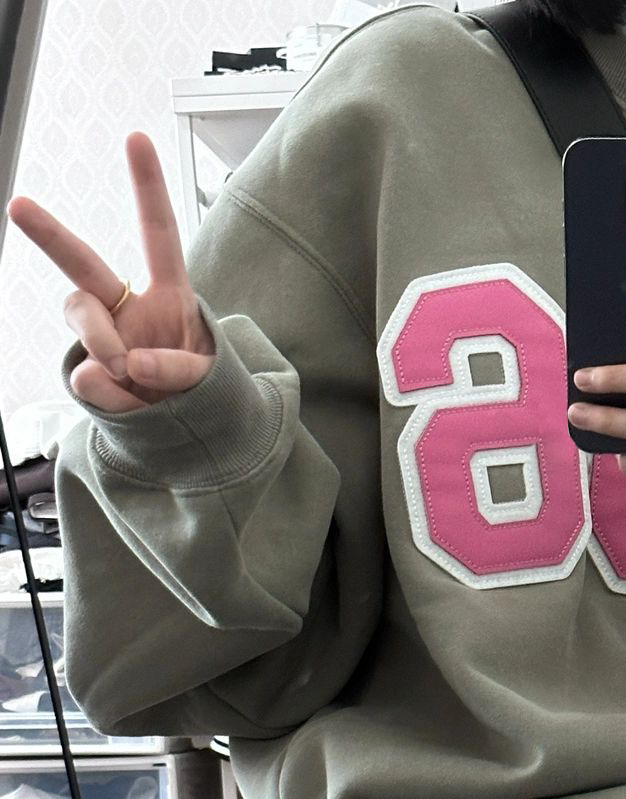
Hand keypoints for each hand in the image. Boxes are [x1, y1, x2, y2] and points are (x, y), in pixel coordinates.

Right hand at [7, 132, 214, 413]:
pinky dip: (112, 396)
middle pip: (83, 263)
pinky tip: (131, 404)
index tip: (135, 137)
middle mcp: (127, 307)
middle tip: (19, 206)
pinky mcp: (90, 373)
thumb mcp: (210, 380)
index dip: (147, 187)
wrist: (190, 436)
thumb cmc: (205, 394)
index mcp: (170, 294)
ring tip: (130, 373)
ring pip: (78, 316)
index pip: (158, 234)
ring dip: (102, 343)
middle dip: (50, 235)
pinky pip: (88, 378)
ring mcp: (103, 338)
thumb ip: (176, 370)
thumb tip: (120, 366)